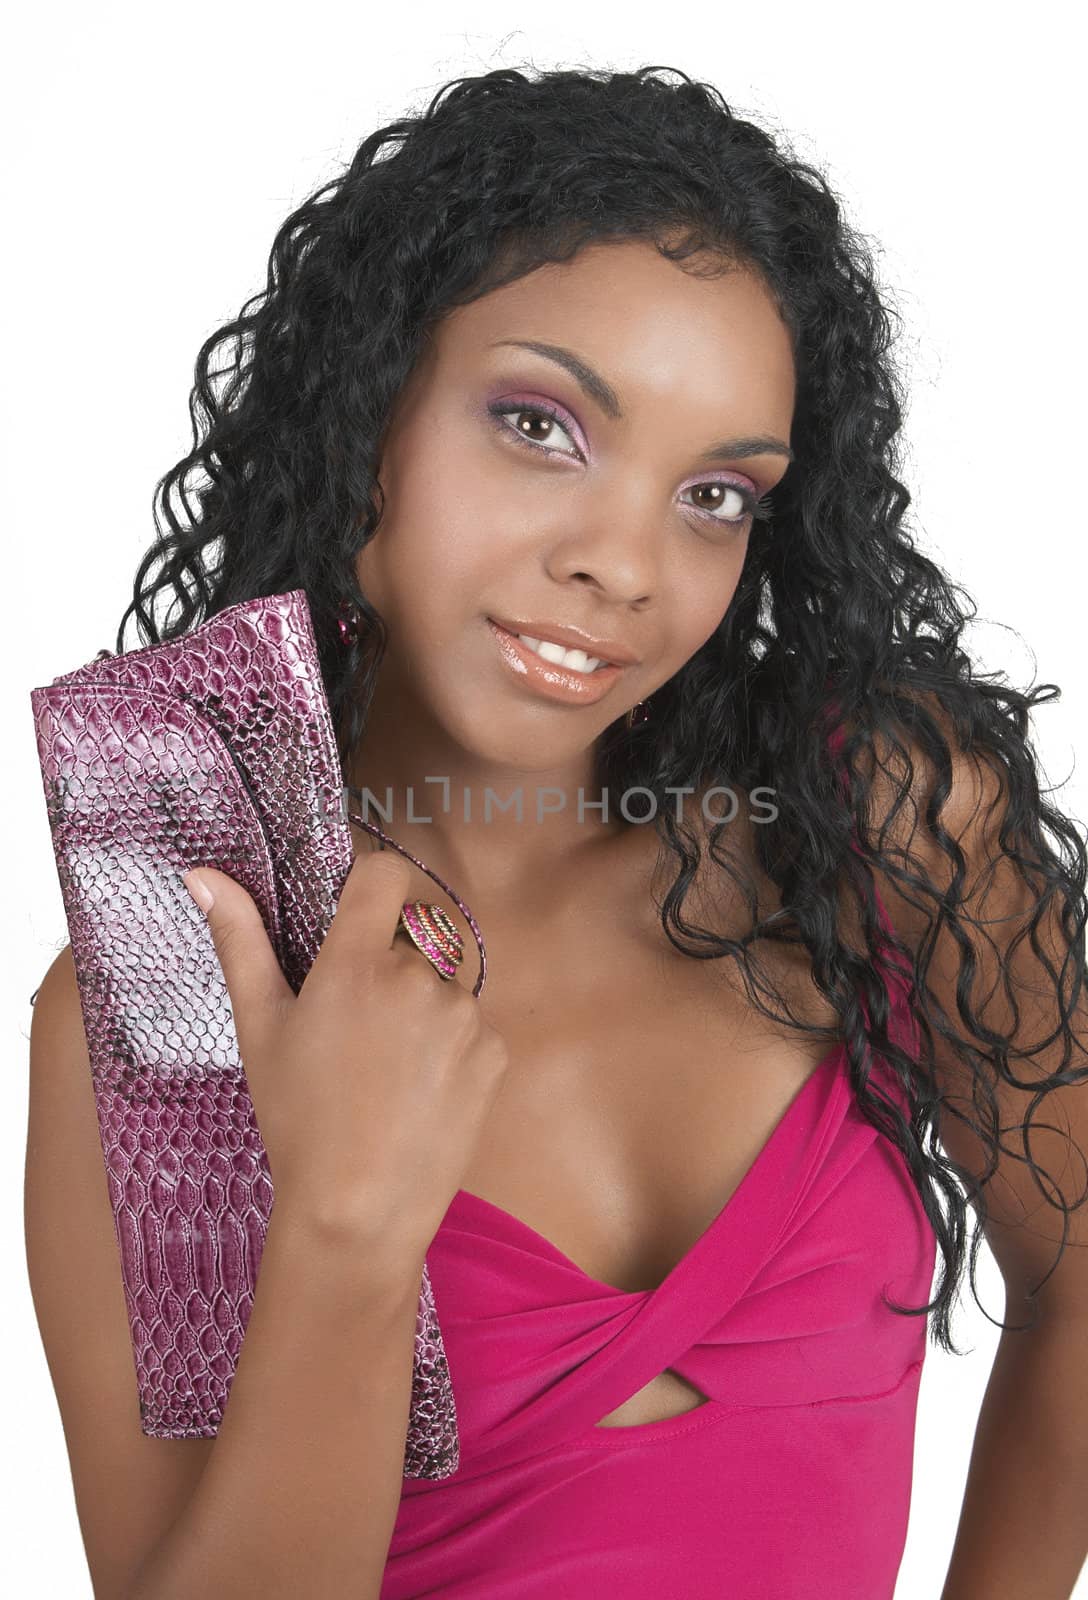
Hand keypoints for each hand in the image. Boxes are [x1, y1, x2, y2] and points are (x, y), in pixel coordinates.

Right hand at [182, 851, 508, 1250]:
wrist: (360, 1211)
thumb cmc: (298, 1120)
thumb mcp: (260, 1029)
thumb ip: (240, 941)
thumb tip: (202, 874)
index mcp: (359, 962)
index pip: (384, 874)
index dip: (370, 883)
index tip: (354, 915)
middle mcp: (420, 976)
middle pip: (411, 937)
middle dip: (387, 967)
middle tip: (355, 1032)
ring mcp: (464, 1014)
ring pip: (441, 983)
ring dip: (420, 1008)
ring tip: (384, 1071)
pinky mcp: (494, 1051)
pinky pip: (470, 1026)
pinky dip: (449, 1047)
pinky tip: (416, 1093)